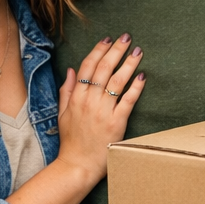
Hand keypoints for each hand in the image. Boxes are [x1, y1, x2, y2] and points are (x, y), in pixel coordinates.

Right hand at [55, 34, 145, 184]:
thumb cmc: (71, 142)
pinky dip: (135, 88)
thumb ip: (66, 91)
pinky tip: (142, 76)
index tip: (107, 39)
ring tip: (137, 51)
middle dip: (115, 50)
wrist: (77, 165)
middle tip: (126, 37)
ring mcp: (103, 112)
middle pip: (103, 69)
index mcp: (76, 98)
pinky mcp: (116, 123)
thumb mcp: (62, 114)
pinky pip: (127, 101)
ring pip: (116, 81)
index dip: (98, 51)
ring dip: (128, 64)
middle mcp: (89, 101)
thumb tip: (71, 70)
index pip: (87, 67)